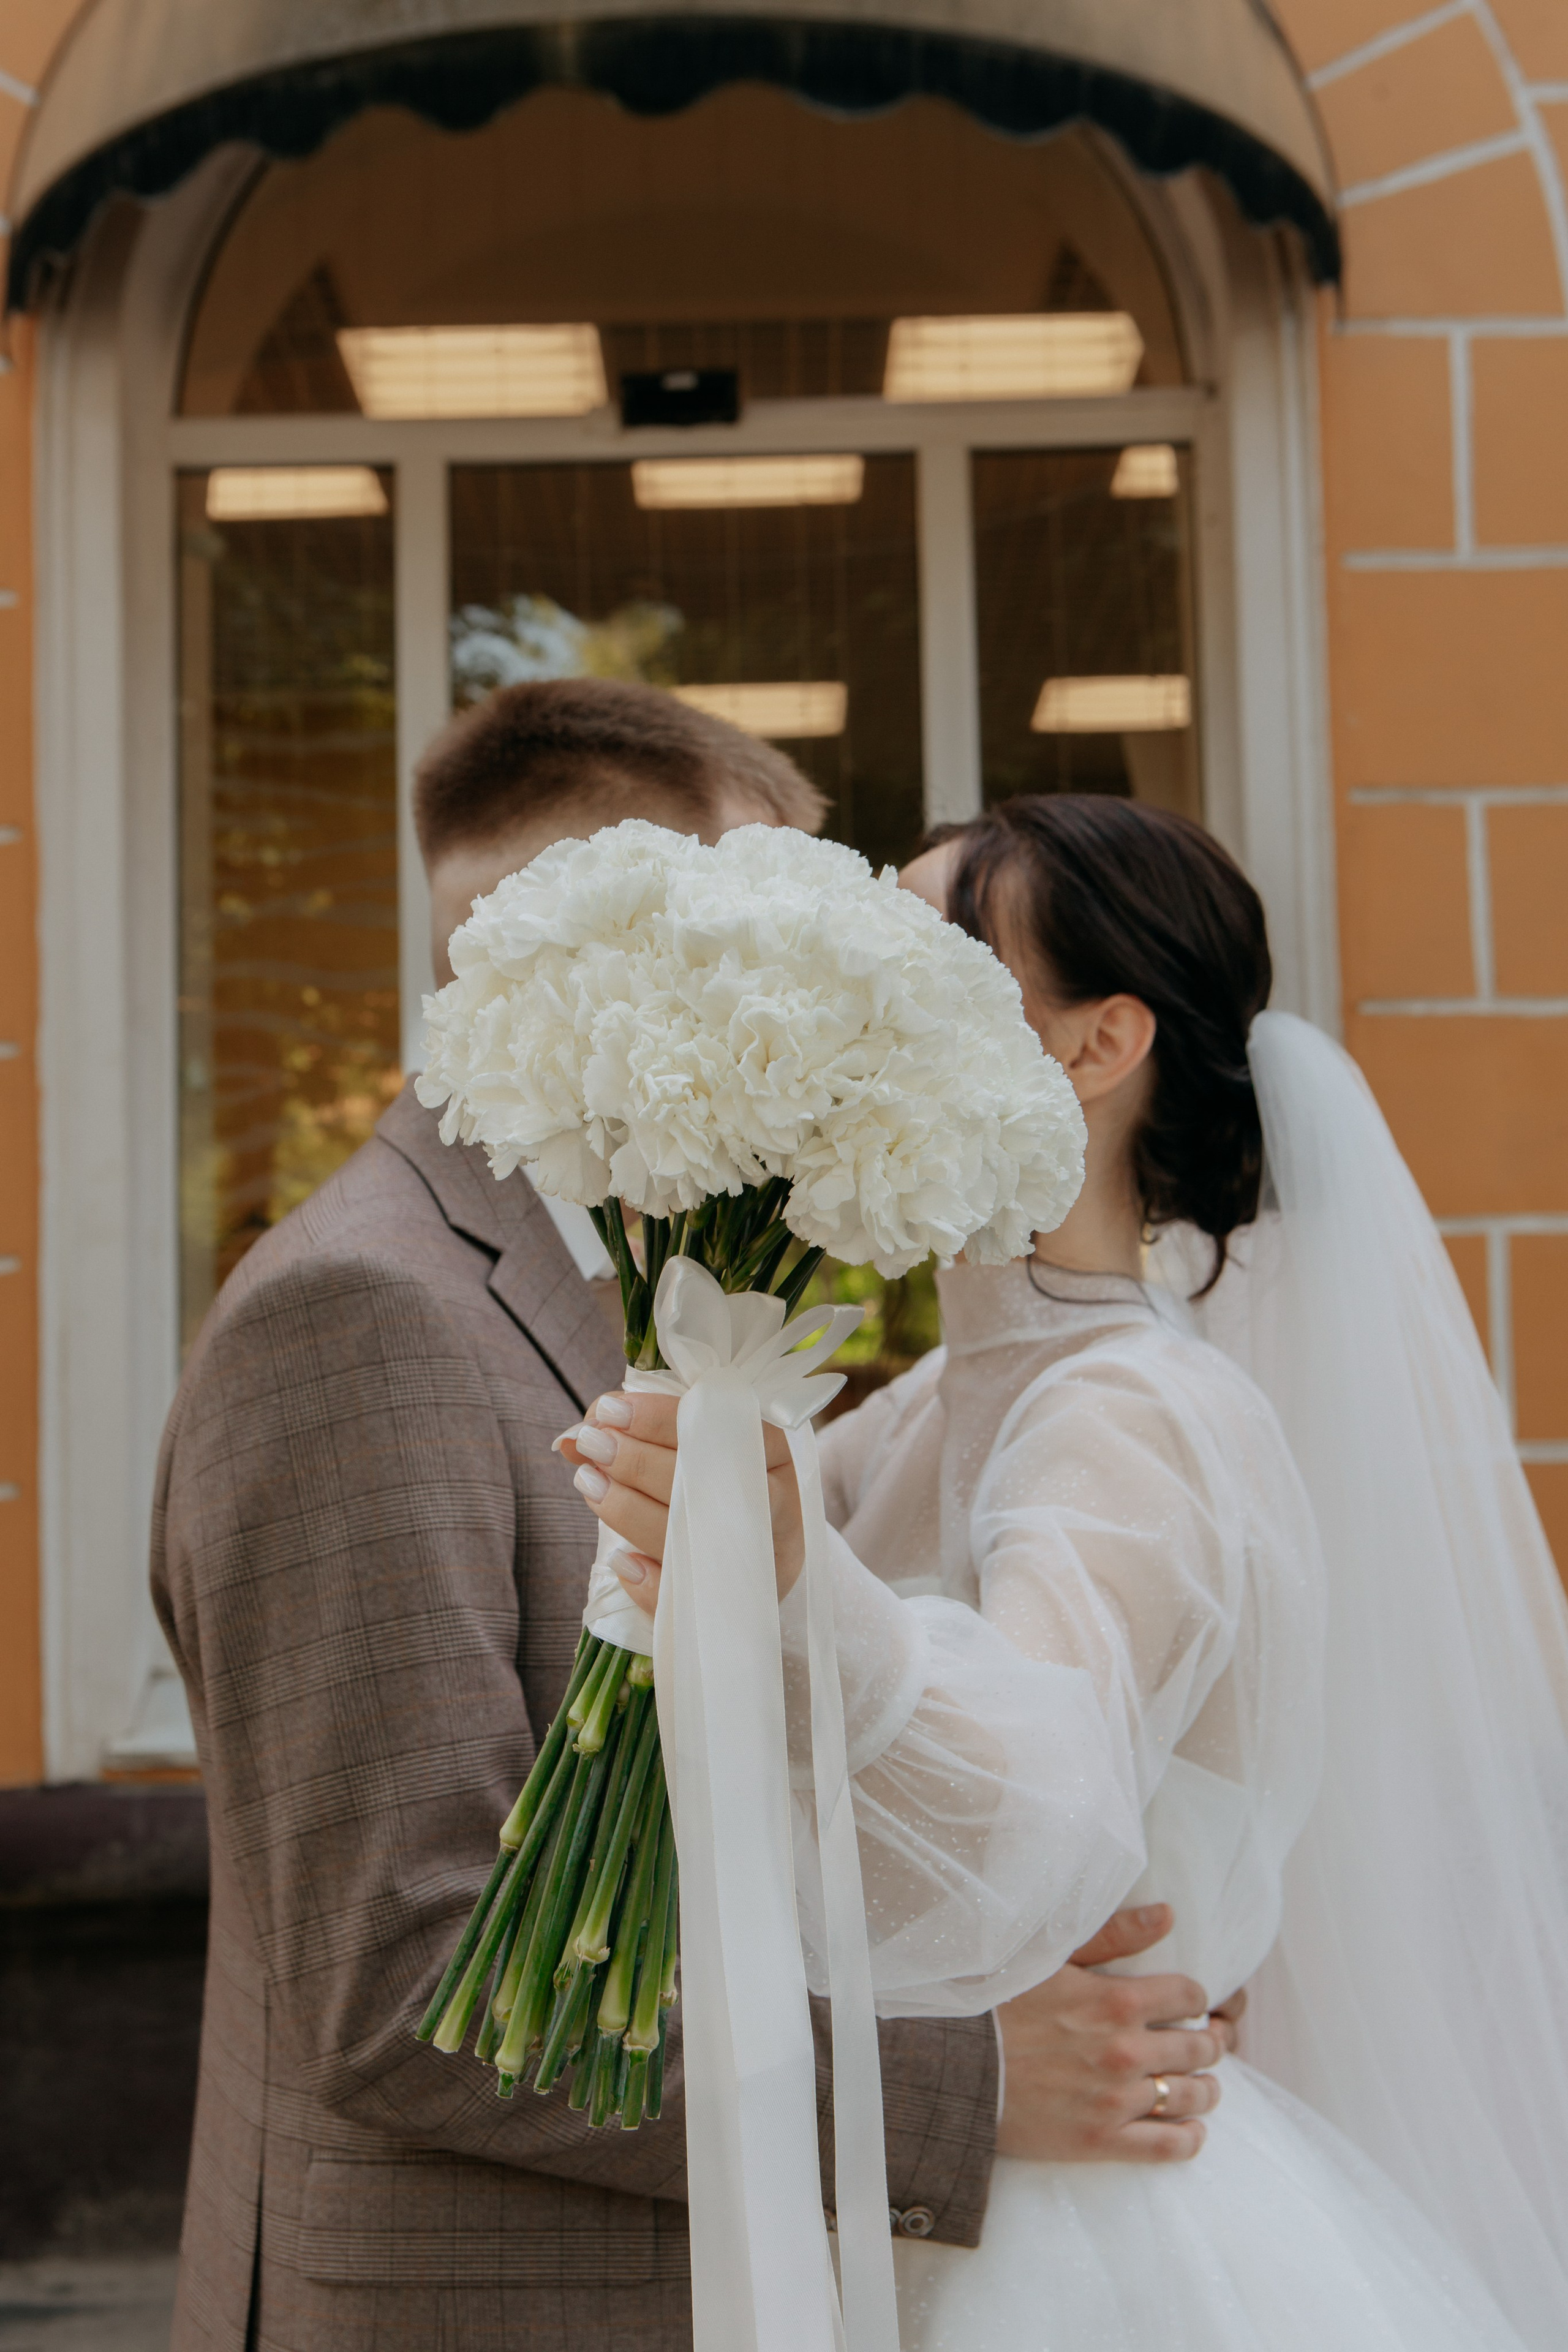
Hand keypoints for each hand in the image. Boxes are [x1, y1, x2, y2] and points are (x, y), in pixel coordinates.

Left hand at [556, 1391, 805, 1607]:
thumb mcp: (693, 1447)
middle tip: (592, 1444)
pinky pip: (685, 1597)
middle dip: (636, 1461)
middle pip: (701, 1479)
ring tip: (588, 1484)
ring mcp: (759, 1556)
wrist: (766, 1555)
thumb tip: (572, 1438)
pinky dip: (649, 1581)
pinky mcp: (735, 1603)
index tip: (609, 1411)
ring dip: (629, 1510)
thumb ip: (640, 1434)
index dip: (657, 1417)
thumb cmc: (719, 1482)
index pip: (717, 1425)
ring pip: (687, 1535)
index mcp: (770, 1449)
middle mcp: (774, 1503)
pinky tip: (622, 1560)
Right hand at [996, 1905, 1233, 2163]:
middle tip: (1207, 2043)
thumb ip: (1113, 1936)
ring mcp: (1116, 2100)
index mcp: (1115, 2001)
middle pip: (1199, 2048)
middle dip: (1209, 2043)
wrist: (956, 2069)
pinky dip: (1191, 2137)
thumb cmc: (998, 2005)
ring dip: (1207, 2089)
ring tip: (1204, 2085)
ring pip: (1191, 2096)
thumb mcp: (1051, 1957)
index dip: (1196, 1999)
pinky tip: (1192, 2128)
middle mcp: (1125, 2051)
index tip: (1191, 2005)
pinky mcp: (1102, 2141)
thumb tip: (1167, 1915)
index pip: (1189, 1996)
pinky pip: (1169, 2145)